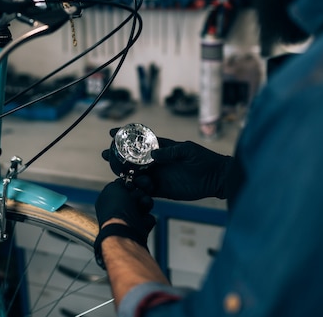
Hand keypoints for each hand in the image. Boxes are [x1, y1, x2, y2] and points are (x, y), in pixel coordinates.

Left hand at [94, 178, 155, 267]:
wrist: (126, 230)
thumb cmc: (116, 209)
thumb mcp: (113, 187)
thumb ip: (118, 182)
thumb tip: (124, 183)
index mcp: (107, 200)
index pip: (122, 188)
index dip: (129, 184)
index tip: (132, 184)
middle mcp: (117, 210)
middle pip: (135, 195)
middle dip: (139, 193)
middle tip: (137, 196)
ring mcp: (129, 219)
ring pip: (144, 204)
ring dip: (145, 203)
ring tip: (142, 206)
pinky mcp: (140, 228)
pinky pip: (149, 217)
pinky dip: (147, 218)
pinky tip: (143, 219)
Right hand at [102, 129, 230, 200]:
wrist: (215, 178)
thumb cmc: (204, 160)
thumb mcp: (187, 150)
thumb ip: (170, 152)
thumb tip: (153, 154)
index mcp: (162, 149)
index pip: (141, 141)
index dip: (126, 136)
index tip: (112, 132)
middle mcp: (157, 162)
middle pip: (133, 159)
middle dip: (119, 155)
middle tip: (106, 153)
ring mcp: (158, 176)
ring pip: (136, 175)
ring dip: (125, 172)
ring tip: (116, 171)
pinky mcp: (162, 190)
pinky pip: (146, 190)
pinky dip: (137, 189)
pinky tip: (128, 187)